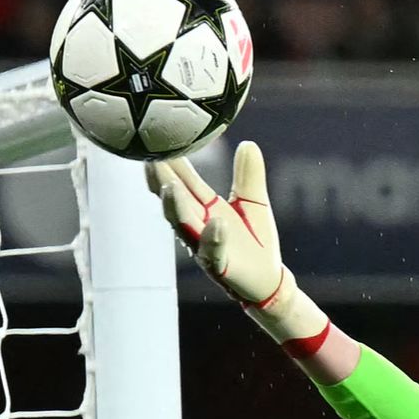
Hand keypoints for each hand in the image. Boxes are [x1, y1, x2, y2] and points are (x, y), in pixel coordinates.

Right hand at [149, 141, 338, 357]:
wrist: (270, 280)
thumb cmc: (256, 240)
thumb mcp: (253, 202)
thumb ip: (248, 175)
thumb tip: (248, 143)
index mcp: (204, 207)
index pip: (182, 180)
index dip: (170, 162)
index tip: (155, 138)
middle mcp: (198, 224)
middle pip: (174, 199)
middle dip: (161, 180)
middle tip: (149, 158)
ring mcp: (205, 245)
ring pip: (183, 225)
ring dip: (175, 206)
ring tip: (170, 187)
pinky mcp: (221, 266)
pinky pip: (213, 252)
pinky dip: (213, 238)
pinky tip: (216, 222)